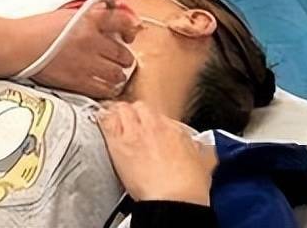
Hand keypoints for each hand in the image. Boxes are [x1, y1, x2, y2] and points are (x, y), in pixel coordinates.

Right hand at [32, 0, 139, 97]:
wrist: (19, 45)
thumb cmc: (36, 28)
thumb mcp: (66, 13)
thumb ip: (88, 14)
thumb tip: (105, 12)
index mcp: (88, 20)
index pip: (122, 21)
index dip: (131, 27)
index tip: (131, 32)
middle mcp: (92, 41)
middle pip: (124, 53)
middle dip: (124, 57)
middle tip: (120, 57)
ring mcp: (87, 63)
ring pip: (118, 74)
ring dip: (118, 74)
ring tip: (113, 73)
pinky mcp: (79, 81)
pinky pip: (104, 89)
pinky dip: (108, 88)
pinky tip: (104, 84)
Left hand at [99, 101, 216, 204]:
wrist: (175, 200)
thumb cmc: (188, 187)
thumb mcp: (204, 162)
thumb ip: (201, 149)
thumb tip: (202, 147)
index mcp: (173, 128)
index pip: (156, 114)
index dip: (151, 122)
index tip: (149, 129)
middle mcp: (152, 126)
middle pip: (138, 106)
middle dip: (135, 113)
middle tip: (133, 123)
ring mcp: (134, 133)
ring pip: (121, 109)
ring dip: (118, 113)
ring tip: (116, 120)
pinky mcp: (118, 144)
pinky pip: (105, 121)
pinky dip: (103, 120)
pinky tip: (103, 122)